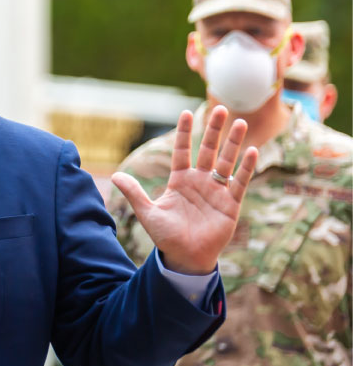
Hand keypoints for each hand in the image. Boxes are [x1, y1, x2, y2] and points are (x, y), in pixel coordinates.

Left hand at [111, 105, 256, 274]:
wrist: (184, 258)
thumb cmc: (165, 236)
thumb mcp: (147, 213)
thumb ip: (134, 193)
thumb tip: (114, 176)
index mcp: (179, 181)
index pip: (182, 151)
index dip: (184, 133)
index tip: (186, 112)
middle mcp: (200, 181)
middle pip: (207, 150)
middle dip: (213, 130)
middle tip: (219, 107)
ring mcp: (216, 191)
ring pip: (226, 161)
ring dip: (233, 143)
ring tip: (240, 123)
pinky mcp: (230, 203)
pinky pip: (240, 181)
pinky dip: (246, 167)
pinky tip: (252, 150)